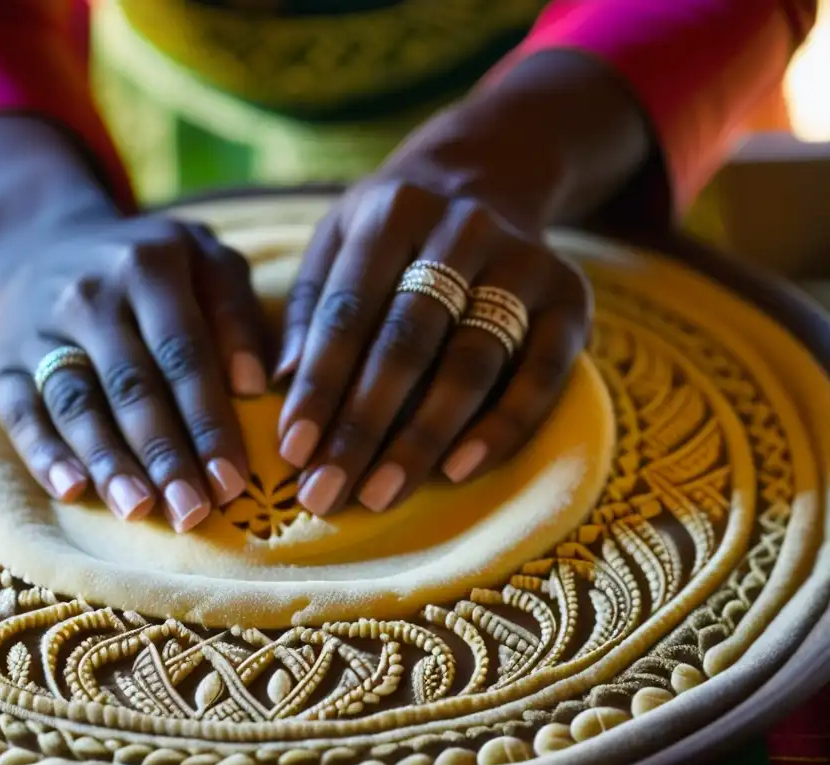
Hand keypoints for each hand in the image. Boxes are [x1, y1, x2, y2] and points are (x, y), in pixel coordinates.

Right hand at [0, 214, 268, 531]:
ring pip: (76, 402)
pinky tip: (72, 489)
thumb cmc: (153, 270)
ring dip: (109, 461)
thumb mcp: (207, 262)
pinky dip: (44, 453)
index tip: (233, 480)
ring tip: (139, 509)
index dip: (208, 420)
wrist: (49, 245)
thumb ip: (237, 314)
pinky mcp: (1, 360)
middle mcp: (90, 293)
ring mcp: (39, 327)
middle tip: (192, 511)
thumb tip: (255, 385)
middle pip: (131, 385)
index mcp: (149, 266)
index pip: (184, 353)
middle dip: (164, 454)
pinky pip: (19, 411)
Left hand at [275, 176, 590, 515]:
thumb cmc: (396, 232)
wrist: (490, 179)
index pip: (348, 310)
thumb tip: (284, 380)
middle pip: (408, 342)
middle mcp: (464, 229)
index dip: (319, 385)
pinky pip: (542, 374)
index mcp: (395, 211)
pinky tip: (457, 471)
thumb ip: (312, 305)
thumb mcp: (340, 237)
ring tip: (379, 494)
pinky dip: (502, 426)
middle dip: (363, 426)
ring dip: (423, 438)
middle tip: (327, 493)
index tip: (293, 452)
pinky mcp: (572, 297)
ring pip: (471, 363)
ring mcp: (524, 262)